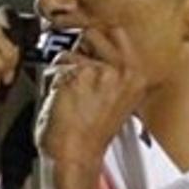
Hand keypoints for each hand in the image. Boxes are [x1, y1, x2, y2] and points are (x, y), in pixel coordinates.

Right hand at [0, 7, 38, 164]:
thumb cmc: (9, 135)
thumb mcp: (39, 104)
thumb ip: (50, 80)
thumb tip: (77, 63)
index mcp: (23, 60)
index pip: (32, 26)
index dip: (42, 28)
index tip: (50, 45)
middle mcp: (1, 54)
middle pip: (13, 17)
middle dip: (23, 31)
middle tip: (29, 55)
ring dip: (7, 49)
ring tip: (8, 78)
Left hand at [34, 25, 149, 171]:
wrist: (76, 157)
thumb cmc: (89, 133)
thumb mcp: (114, 97)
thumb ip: (111, 70)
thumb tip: (93, 42)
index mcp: (137, 76)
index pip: (116, 32)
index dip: (96, 39)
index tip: (88, 55)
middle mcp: (124, 71)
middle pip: (92, 34)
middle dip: (78, 50)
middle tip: (77, 79)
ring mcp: (102, 71)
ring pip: (70, 50)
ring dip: (63, 69)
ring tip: (70, 95)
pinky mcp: (78, 75)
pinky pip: (55, 65)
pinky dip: (51, 81)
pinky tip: (60, 100)